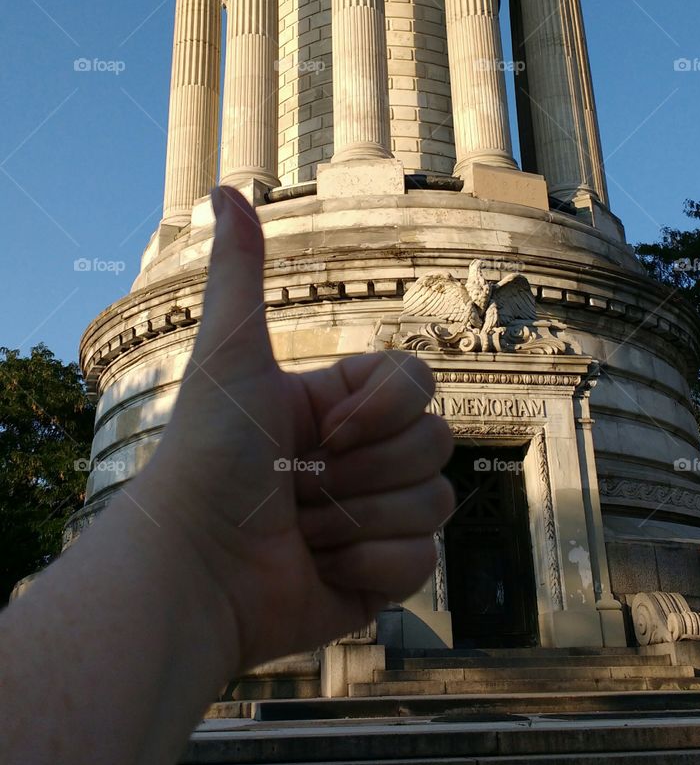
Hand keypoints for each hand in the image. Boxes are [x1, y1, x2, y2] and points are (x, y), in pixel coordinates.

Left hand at [144, 186, 454, 673]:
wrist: (197, 571)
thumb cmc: (207, 458)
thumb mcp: (230, 358)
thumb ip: (239, 274)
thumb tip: (224, 189)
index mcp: (338, 405)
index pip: (418, 383)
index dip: (383, 410)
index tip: (325, 431)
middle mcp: (361, 457)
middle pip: (436, 442)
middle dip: (364, 470)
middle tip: (300, 485)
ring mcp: (374, 517)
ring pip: (436, 502)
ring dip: (360, 518)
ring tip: (301, 528)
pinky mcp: (379, 576)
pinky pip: (423, 561)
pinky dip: (368, 565)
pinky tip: (319, 569)